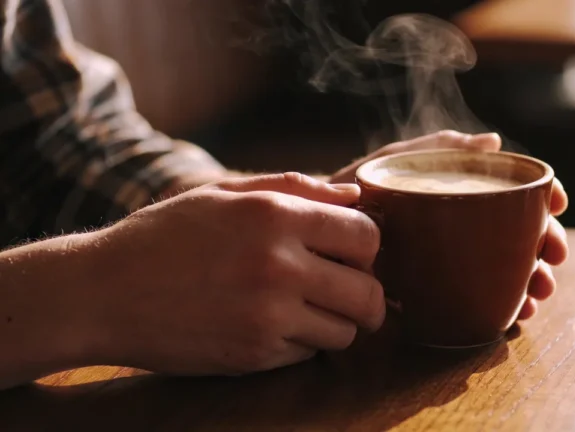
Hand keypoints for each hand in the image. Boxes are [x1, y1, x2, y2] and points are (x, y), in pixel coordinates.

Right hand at [91, 173, 384, 375]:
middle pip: (369, 293)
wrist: (103, 293)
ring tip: (308, 307)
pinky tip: (272, 323)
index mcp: (275, 216)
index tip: (351, 252)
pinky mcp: (253, 355)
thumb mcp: (224, 194)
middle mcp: (279, 267)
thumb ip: (295, 187)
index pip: (367, 236)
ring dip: (337, 321)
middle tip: (346, 289)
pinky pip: (308, 353)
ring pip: (346, 332)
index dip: (367, 246)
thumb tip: (355, 195)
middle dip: (365, 292)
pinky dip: (302, 341)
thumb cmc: (165, 235)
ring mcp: (268, 317)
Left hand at [330, 130, 568, 320]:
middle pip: (519, 234)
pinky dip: (500, 304)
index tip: (558, 204)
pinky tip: (512, 313)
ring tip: (538, 294)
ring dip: (530, 280)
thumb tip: (493, 141)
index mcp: (458, 193)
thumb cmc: (353, 191)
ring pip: (506, 269)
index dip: (542, 197)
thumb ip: (436, 148)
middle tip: (552, 261)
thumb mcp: (393, 163)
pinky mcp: (434, 291)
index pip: (513, 192)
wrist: (311, 232)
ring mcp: (451, 259)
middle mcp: (462, 226)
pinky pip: (475, 297)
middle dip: (545, 247)